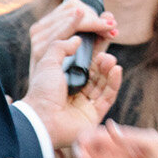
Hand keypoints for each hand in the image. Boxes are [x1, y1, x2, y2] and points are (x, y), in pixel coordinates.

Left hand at [22, 4, 121, 147]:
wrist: (41, 118)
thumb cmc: (42, 91)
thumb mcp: (48, 62)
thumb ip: (61, 47)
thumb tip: (77, 39)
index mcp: (64, 82)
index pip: (83, 65)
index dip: (93, 53)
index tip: (101, 41)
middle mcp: (75, 93)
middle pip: (95, 75)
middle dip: (102, 62)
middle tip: (106, 53)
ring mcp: (85, 105)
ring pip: (103, 85)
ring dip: (108, 71)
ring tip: (110, 60)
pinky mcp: (94, 115)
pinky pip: (108, 97)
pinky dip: (114, 83)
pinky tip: (116, 69)